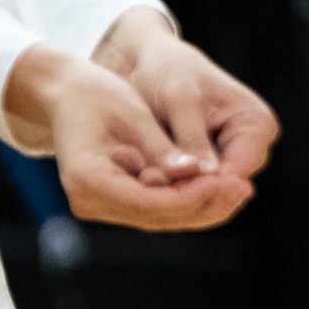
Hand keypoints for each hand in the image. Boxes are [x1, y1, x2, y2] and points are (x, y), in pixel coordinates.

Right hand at [2, 35, 273, 230]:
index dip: (192, 196)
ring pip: (159, 217)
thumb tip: (200, 173)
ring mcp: (98, 204)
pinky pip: (154, 207)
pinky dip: (184, 198)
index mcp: (88, 180)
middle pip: (157, 217)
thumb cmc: (95, 93)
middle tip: (243, 188)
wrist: (65, 92)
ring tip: (238, 188)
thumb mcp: (133, 114)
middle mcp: (89, 201)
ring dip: (199, 205)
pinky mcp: (111, 200)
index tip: (229, 182)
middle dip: (203, 204)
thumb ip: (163, 149)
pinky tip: (216, 186)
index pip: (150, 203)